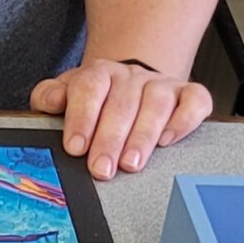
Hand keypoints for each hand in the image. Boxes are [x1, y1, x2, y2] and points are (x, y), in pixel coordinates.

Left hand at [29, 61, 211, 181]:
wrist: (131, 83)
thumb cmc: (98, 98)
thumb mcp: (67, 94)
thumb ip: (50, 96)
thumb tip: (49, 101)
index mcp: (99, 73)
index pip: (89, 89)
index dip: (82, 118)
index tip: (75, 147)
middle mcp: (131, 75)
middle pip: (122, 104)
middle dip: (110, 139)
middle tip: (102, 169)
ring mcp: (162, 84)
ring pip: (157, 104)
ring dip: (143, 136)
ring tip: (131, 164)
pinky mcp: (188, 94)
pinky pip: (194, 101)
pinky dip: (183, 121)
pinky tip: (168, 141)